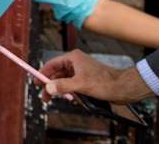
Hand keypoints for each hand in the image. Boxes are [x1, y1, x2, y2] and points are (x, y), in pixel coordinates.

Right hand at [38, 50, 152, 102]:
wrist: (122, 88)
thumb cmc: (104, 83)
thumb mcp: (80, 84)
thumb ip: (62, 86)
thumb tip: (47, 88)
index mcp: (73, 58)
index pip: (52, 64)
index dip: (42, 74)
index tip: (36, 83)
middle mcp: (75, 63)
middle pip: (57, 74)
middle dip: (51, 86)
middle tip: (45, 98)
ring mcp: (81, 71)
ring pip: (65, 81)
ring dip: (62, 91)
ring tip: (60, 100)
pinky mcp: (86, 80)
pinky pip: (73, 86)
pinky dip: (71, 93)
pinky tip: (73, 100)